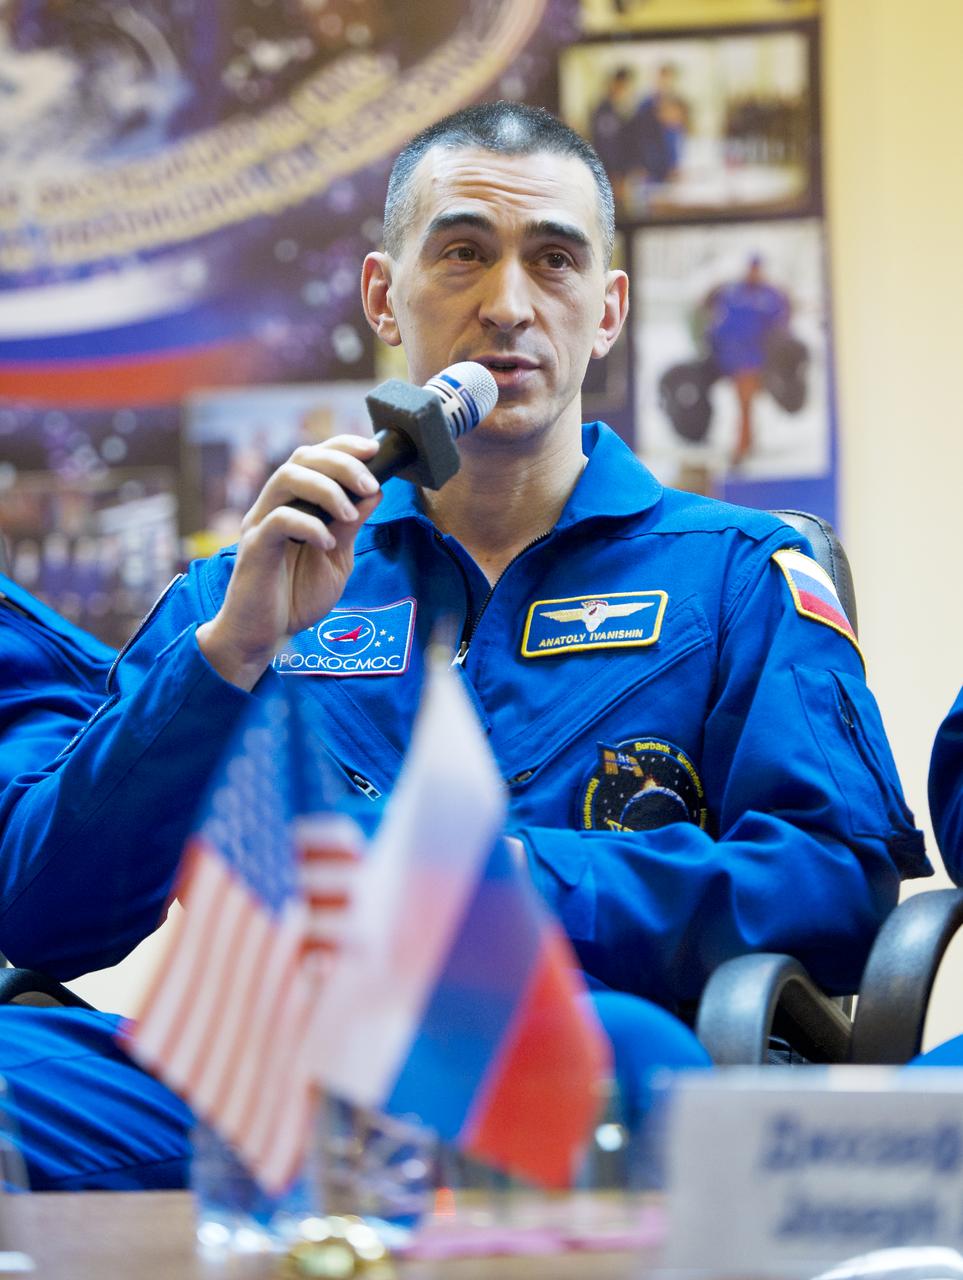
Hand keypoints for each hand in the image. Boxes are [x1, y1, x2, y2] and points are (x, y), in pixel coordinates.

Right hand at [197, 435, 381, 689]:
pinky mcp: (254, 547)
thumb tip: (374, 491)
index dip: (343, 446)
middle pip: (301, 458)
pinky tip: (327, 544)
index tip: (374, 450)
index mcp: (294, 504)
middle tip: (370, 484)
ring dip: (326, 489)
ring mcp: (260, 523)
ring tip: (351, 514)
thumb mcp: (337, 559)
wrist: (267, 636)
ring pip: (286, 478)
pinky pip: (279, 519)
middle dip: (341, 463)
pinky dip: (309, 525)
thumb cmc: (298, 596)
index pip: (314, 458)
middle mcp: (274, 506)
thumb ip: (350, 526)